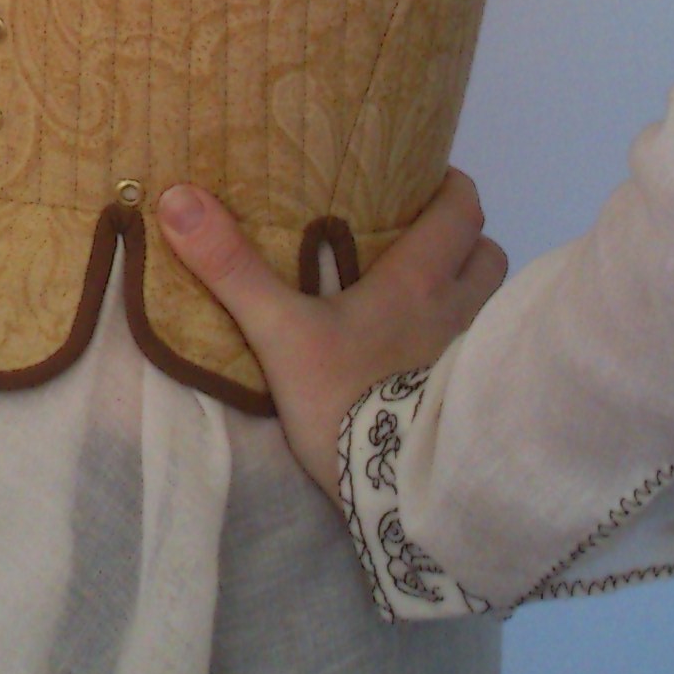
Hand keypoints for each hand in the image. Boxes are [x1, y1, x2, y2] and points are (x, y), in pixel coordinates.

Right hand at [155, 168, 507, 498]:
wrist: (393, 492)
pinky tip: (432, 357)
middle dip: (465, 240)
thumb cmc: (343, 397)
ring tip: (431, 296)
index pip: (463, 210)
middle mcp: (460, 310)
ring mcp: (474, 358)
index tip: (427, 181)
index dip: (453, 188)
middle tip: (425, 239)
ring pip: (494, 303)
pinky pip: (486, 352)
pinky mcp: (473, 400)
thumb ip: (231, 268)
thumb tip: (178, 197)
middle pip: (489, 254)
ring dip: (472, 291)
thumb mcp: (277, 331)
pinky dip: (471, 343)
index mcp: (419, 279)